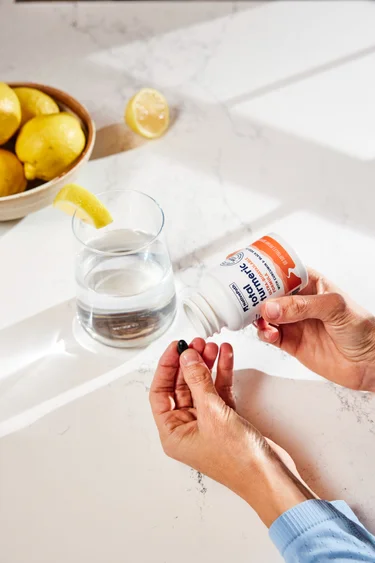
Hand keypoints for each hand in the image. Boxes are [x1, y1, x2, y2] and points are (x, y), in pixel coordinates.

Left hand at [150, 338, 314, 526]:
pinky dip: (222, 373)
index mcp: (173, 433)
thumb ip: (198, 382)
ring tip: (213, 346)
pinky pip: (219, 390)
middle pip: (181, 386)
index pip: (160, 393)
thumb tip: (187, 358)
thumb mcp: (213, 414)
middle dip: (190, 363)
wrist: (270, 476)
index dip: (166, 367)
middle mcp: (187, 427)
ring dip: (207, 365)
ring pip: (202, 385)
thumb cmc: (238, 460)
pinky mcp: (226, 418)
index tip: (176, 347)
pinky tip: (226, 355)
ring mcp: (208, 422)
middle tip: (197, 343)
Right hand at [257, 268, 374, 390]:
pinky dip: (264, 334)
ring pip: (265, 315)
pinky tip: (268, 333)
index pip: (282, 272)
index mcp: (310, 283)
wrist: (369, 362)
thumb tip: (271, 307)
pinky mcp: (290, 342)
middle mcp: (298, 302)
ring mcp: (293, 322)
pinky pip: (269, 336)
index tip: (247, 270)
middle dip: (255, 295)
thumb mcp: (334, 307)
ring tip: (257, 318)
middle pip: (268, 294)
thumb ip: (302, 306)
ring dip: (257, 316)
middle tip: (244, 297)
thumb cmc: (362, 328)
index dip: (265, 270)